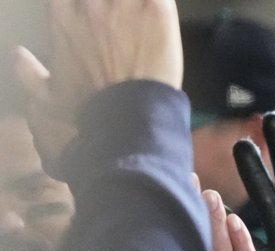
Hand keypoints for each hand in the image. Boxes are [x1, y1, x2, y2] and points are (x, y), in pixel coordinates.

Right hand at [15, 0, 182, 161]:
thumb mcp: (48, 97)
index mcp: (62, 17)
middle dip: (111, 5)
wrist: (133, 118)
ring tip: (142, 18)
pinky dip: (160, 3)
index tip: (94, 17)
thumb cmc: (93, 111)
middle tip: (123, 21)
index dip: (81, 7)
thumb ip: (28, 73)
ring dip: (137, 4)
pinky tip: (159, 14)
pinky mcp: (155, 8)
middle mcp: (89, 4)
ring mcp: (123, 3)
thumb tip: (17, 56)